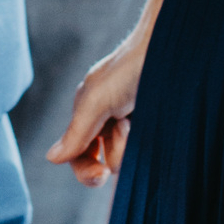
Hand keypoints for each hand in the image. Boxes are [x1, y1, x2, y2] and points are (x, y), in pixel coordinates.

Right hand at [46, 37, 146, 189]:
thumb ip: (76, 133)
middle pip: (104, 160)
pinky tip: (151, 129)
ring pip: (128, 158)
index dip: (85, 169)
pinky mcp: (157, 126)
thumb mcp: (96, 100)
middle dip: (111, 156)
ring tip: (135, 121)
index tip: (99, 174)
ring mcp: (135, 124)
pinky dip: (148, 146)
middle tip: (113, 160)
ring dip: (129, 144)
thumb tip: (51, 158)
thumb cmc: (129, 69)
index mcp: (89, 113)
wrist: (171, 50)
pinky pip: (149, 151)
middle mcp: (110, 120)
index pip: (78, 154)